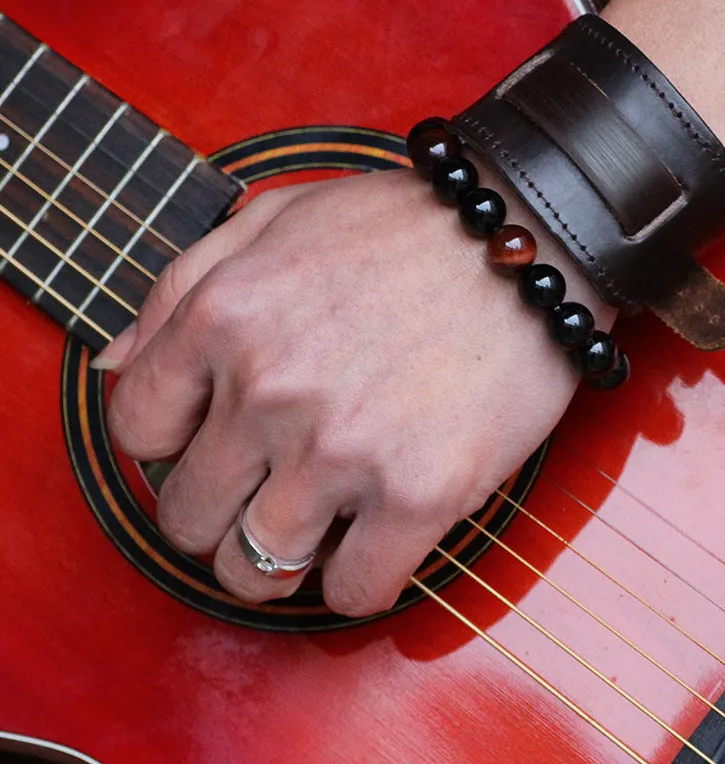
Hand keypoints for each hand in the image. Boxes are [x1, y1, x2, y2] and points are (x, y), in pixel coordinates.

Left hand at [98, 166, 611, 615]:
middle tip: (271, 482)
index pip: (135, 431)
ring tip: (316, 522)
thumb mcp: (276, 217)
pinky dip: (356, 579)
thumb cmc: (407, 225)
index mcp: (224, 316)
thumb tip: (113, 366)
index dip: (171, 442)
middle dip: (221, 506)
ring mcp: (344, 448)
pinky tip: (376, 536)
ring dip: (277, 558)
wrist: (526, 237)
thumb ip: (181, 285)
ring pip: (255, 571)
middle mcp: (271, 389)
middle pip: (188, 516)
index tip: (214, 440)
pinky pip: (353, 593)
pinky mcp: (420, 493)